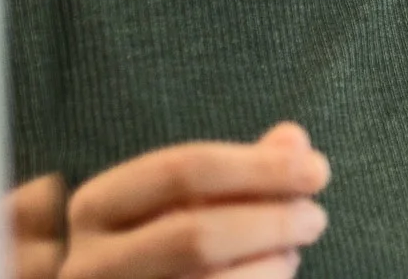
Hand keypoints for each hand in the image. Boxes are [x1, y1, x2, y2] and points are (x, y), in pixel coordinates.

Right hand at [5, 122, 330, 278]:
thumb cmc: (164, 245)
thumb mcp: (187, 200)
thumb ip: (240, 171)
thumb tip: (293, 141)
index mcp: (95, 206)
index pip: (180, 170)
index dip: (258, 166)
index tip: (317, 168)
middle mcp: (90, 262)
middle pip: (196, 235)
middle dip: (271, 222)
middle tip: (316, 217)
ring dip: (270, 264)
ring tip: (293, 251)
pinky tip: (275, 273)